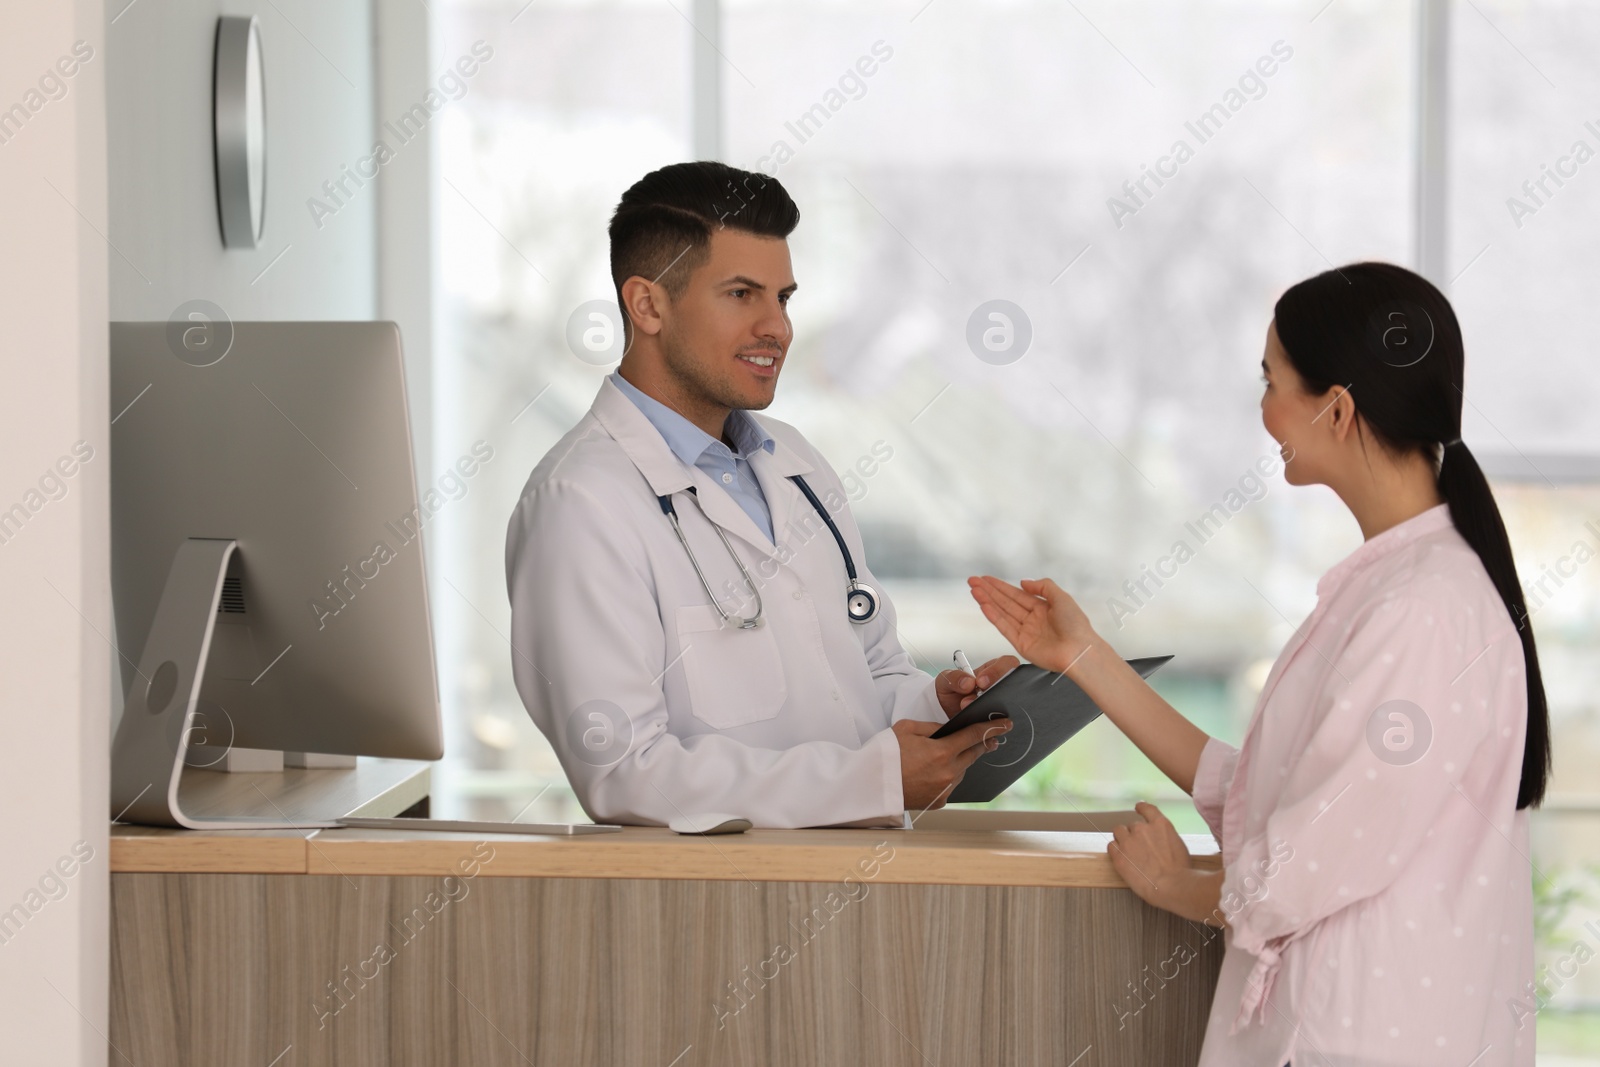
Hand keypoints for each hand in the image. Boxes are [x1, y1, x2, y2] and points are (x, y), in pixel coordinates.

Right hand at [894, 716, 1011, 811]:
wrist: (871, 786)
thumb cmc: (885, 756)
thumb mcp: (907, 729)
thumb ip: (933, 727)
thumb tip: (948, 730)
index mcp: (941, 752)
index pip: (974, 736)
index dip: (992, 728)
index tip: (1005, 725)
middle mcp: (948, 773)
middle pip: (974, 754)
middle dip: (983, 744)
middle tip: (991, 738)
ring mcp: (945, 789)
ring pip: (962, 770)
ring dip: (962, 761)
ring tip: (949, 754)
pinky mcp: (939, 801)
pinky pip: (951, 784)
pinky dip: (948, 775)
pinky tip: (934, 771)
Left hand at [935, 654, 1019, 717]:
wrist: (945, 713)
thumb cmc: (949, 692)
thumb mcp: (946, 680)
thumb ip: (955, 677)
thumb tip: (969, 682)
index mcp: (991, 671)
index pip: (1007, 663)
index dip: (997, 671)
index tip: (980, 681)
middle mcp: (1000, 687)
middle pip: (1014, 685)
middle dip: (996, 692)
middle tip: (977, 698)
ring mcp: (1001, 704)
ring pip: (1010, 705)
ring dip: (991, 709)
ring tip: (971, 711)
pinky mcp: (998, 721)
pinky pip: (1003, 722)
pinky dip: (992, 724)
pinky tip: (978, 723)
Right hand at [967, 576, 1096, 675]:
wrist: (1079, 651)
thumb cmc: (1076, 625)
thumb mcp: (1062, 597)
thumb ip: (1043, 586)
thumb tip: (1023, 582)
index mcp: (1043, 608)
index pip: (1016, 594)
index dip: (1000, 586)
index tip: (985, 578)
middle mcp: (1032, 619)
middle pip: (1005, 602)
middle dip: (989, 591)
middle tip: (972, 581)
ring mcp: (1026, 632)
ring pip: (1002, 613)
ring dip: (987, 601)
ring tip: (974, 590)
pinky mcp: (1021, 644)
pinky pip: (1004, 627)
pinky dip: (993, 616)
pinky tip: (983, 606)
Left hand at [1106, 802, 1223, 925]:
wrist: (1172, 885)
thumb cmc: (1180, 870)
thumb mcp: (1178, 845)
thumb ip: (1164, 836)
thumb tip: (1158, 839)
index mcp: (1160, 824)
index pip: (1146, 808)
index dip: (1141, 808)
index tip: (1138, 808)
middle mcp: (1142, 828)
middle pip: (1132, 825)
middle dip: (1135, 835)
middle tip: (1140, 848)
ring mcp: (1129, 841)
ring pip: (1119, 832)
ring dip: (1123, 839)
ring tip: (1130, 852)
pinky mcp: (1119, 855)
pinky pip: (1111, 846)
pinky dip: (1115, 850)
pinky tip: (1121, 858)